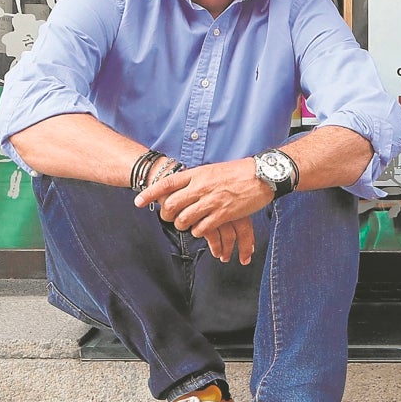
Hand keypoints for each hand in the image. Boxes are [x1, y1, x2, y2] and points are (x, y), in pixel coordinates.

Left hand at [134, 158, 270, 264]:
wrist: (262, 175)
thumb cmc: (238, 172)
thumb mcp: (212, 170)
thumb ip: (196, 179)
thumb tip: (180, 187)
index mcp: (197, 174)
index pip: (167, 184)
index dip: (150, 194)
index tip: (138, 202)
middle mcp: (201, 187)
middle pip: (172, 205)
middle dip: (167, 215)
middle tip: (170, 218)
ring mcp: (212, 201)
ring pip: (184, 219)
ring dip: (182, 225)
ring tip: (186, 225)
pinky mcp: (223, 214)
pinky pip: (202, 228)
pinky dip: (198, 231)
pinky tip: (201, 228)